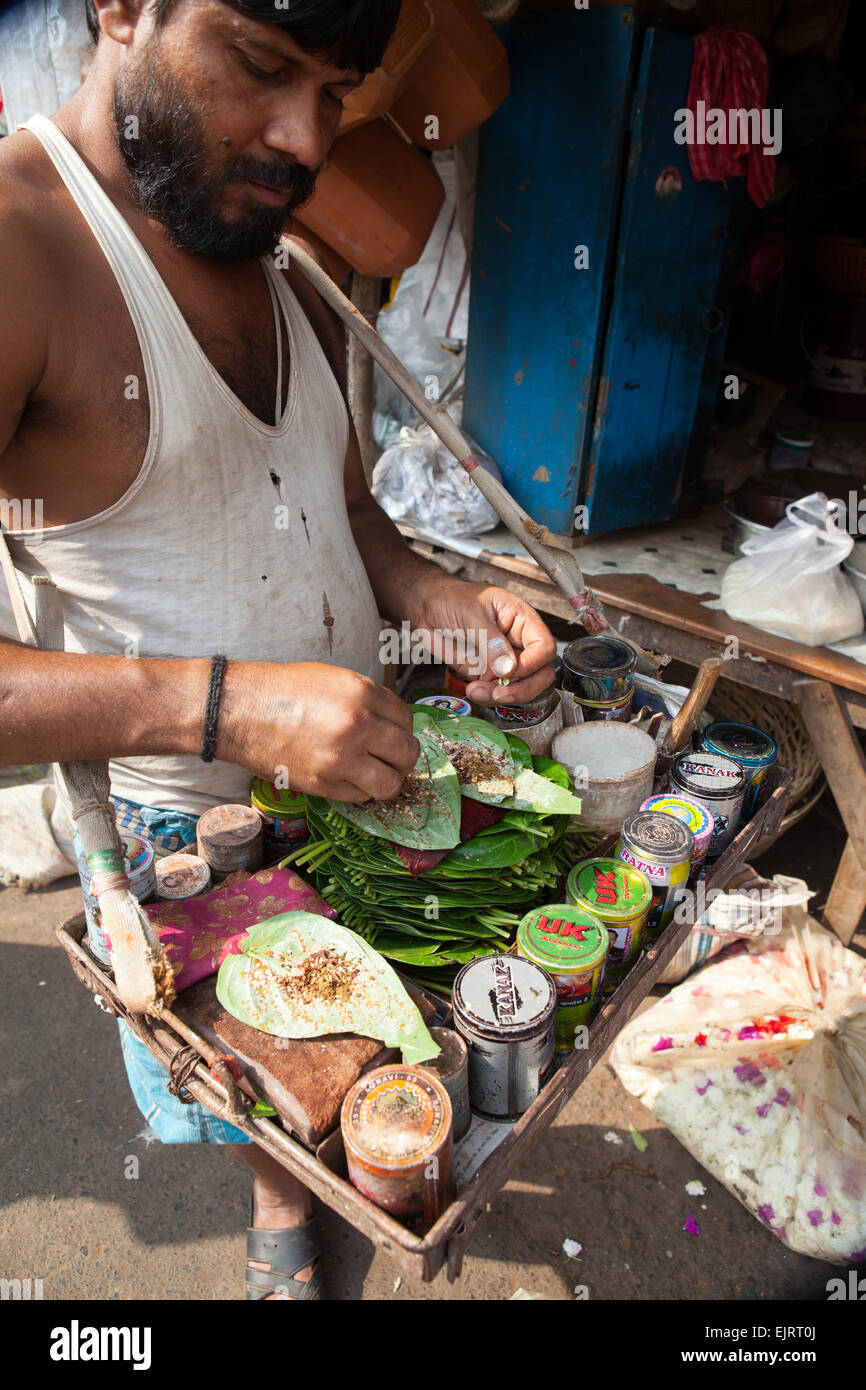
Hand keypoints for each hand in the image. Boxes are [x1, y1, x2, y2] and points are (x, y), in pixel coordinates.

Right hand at [218, 661, 418, 801]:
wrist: (240, 711)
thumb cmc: (283, 690)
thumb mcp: (334, 679)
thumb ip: (368, 699)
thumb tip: (393, 723)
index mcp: (362, 693)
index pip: (407, 719)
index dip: (402, 728)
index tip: (392, 733)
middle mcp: (357, 726)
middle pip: (407, 753)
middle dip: (402, 757)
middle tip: (390, 757)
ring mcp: (341, 758)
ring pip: (390, 784)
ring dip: (387, 780)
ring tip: (375, 772)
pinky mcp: (323, 784)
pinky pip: (361, 796)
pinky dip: (360, 790)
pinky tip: (348, 777)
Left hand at [410, 578, 556, 706]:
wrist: (427, 609)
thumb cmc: (451, 599)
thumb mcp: (471, 613)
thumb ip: (490, 640)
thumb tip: (508, 667)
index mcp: (522, 619)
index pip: (544, 646)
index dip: (532, 663)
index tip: (510, 672)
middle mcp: (518, 642)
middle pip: (541, 674)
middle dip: (522, 689)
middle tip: (498, 694)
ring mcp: (505, 660)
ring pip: (521, 688)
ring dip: (502, 696)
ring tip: (476, 691)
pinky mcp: (489, 673)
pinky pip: (497, 692)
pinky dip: (488, 697)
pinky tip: (473, 691)